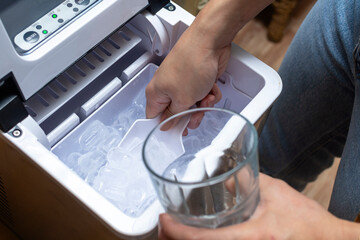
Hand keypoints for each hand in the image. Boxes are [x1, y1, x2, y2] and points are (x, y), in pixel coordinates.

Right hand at [145, 25, 225, 128]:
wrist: (210, 43)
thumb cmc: (192, 64)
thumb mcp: (182, 100)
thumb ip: (174, 116)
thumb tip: (166, 126)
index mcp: (156, 93)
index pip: (155, 117)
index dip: (166, 127)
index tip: (177, 133)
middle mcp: (168, 88)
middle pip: (177, 113)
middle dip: (190, 116)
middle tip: (196, 116)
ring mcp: (183, 83)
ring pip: (192, 105)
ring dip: (203, 106)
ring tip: (207, 98)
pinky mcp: (198, 80)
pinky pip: (203, 96)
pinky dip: (210, 95)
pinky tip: (212, 89)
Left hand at [158, 173, 348, 239]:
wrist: (326, 239)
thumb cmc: (306, 220)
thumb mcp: (275, 191)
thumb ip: (250, 179)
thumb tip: (230, 174)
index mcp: (252, 236)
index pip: (205, 238)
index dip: (178, 232)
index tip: (164, 221)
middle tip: (162, 227)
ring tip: (173, 230)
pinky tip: (198, 234)